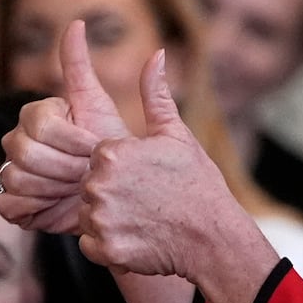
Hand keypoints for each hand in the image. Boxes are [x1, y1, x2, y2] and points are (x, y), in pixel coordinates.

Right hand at [0, 20, 131, 233]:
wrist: (117, 194)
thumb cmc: (110, 148)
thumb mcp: (100, 105)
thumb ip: (82, 66)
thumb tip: (77, 22)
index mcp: (36, 114)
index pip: (39, 123)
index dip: (72, 140)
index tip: (97, 149)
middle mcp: (17, 140)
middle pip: (23, 151)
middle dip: (65, 166)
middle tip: (89, 174)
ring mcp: (10, 170)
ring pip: (15, 177)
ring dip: (54, 188)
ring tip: (78, 189)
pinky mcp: (12, 204)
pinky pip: (9, 204)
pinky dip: (37, 208)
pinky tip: (59, 205)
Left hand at [76, 51, 236, 279]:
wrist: (213, 237)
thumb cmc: (197, 184)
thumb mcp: (177, 136)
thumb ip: (155, 96)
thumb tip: (155, 54)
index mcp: (111, 153)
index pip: (98, 159)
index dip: (124, 170)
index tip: (148, 179)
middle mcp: (98, 184)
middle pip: (90, 186)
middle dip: (113, 193)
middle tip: (147, 201)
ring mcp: (100, 218)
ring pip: (89, 215)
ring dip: (110, 219)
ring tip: (144, 220)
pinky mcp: (103, 248)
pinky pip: (92, 244)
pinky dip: (110, 244)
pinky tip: (138, 238)